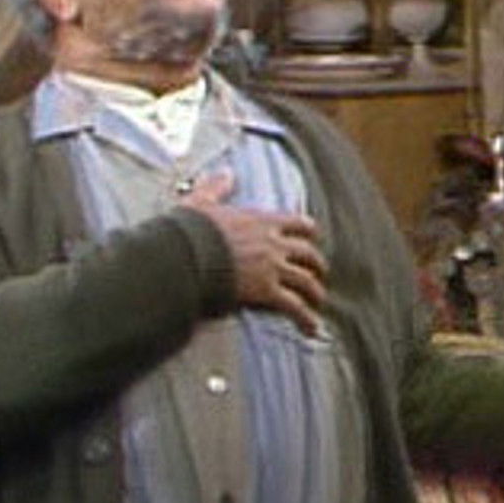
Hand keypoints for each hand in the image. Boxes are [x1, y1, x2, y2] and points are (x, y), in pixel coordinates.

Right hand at [178, 171, 327, 334]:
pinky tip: (311, 328)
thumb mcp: (202, 201)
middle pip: (308, 253)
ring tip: (317, 302)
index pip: (298, 223)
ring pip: (306, 280)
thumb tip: (225, 174)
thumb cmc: (191, 231)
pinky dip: (306, 318)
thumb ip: (217, 187)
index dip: (308, 233)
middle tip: (317, 274)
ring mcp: (273, 267)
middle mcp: (274, 243)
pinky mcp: (267, 291)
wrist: (186, 255)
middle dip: (316, 265)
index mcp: (262, 221)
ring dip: (315, 292)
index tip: (311, 240)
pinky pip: (294, 306)